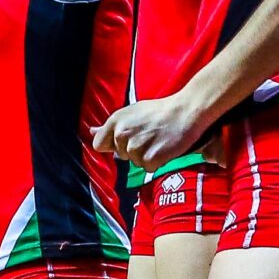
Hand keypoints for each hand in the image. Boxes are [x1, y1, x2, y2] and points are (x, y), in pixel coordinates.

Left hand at [94, 91, 209, 171]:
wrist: (187, 111)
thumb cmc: (161, 112)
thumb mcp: (132, 112)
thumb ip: (111, 125)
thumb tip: (91, 131)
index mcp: (115, 121)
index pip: (99, 144)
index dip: (113, 145)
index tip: (127, 140)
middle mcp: (122, 133)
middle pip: (120, 155)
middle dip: (133, 150)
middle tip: (149, 136)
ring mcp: (136, 146)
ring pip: (134, 162)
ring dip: (146, 156)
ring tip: (158, 140)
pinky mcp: (150, 157)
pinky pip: (148, 168)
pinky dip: (157, 162)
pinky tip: (164, 148)